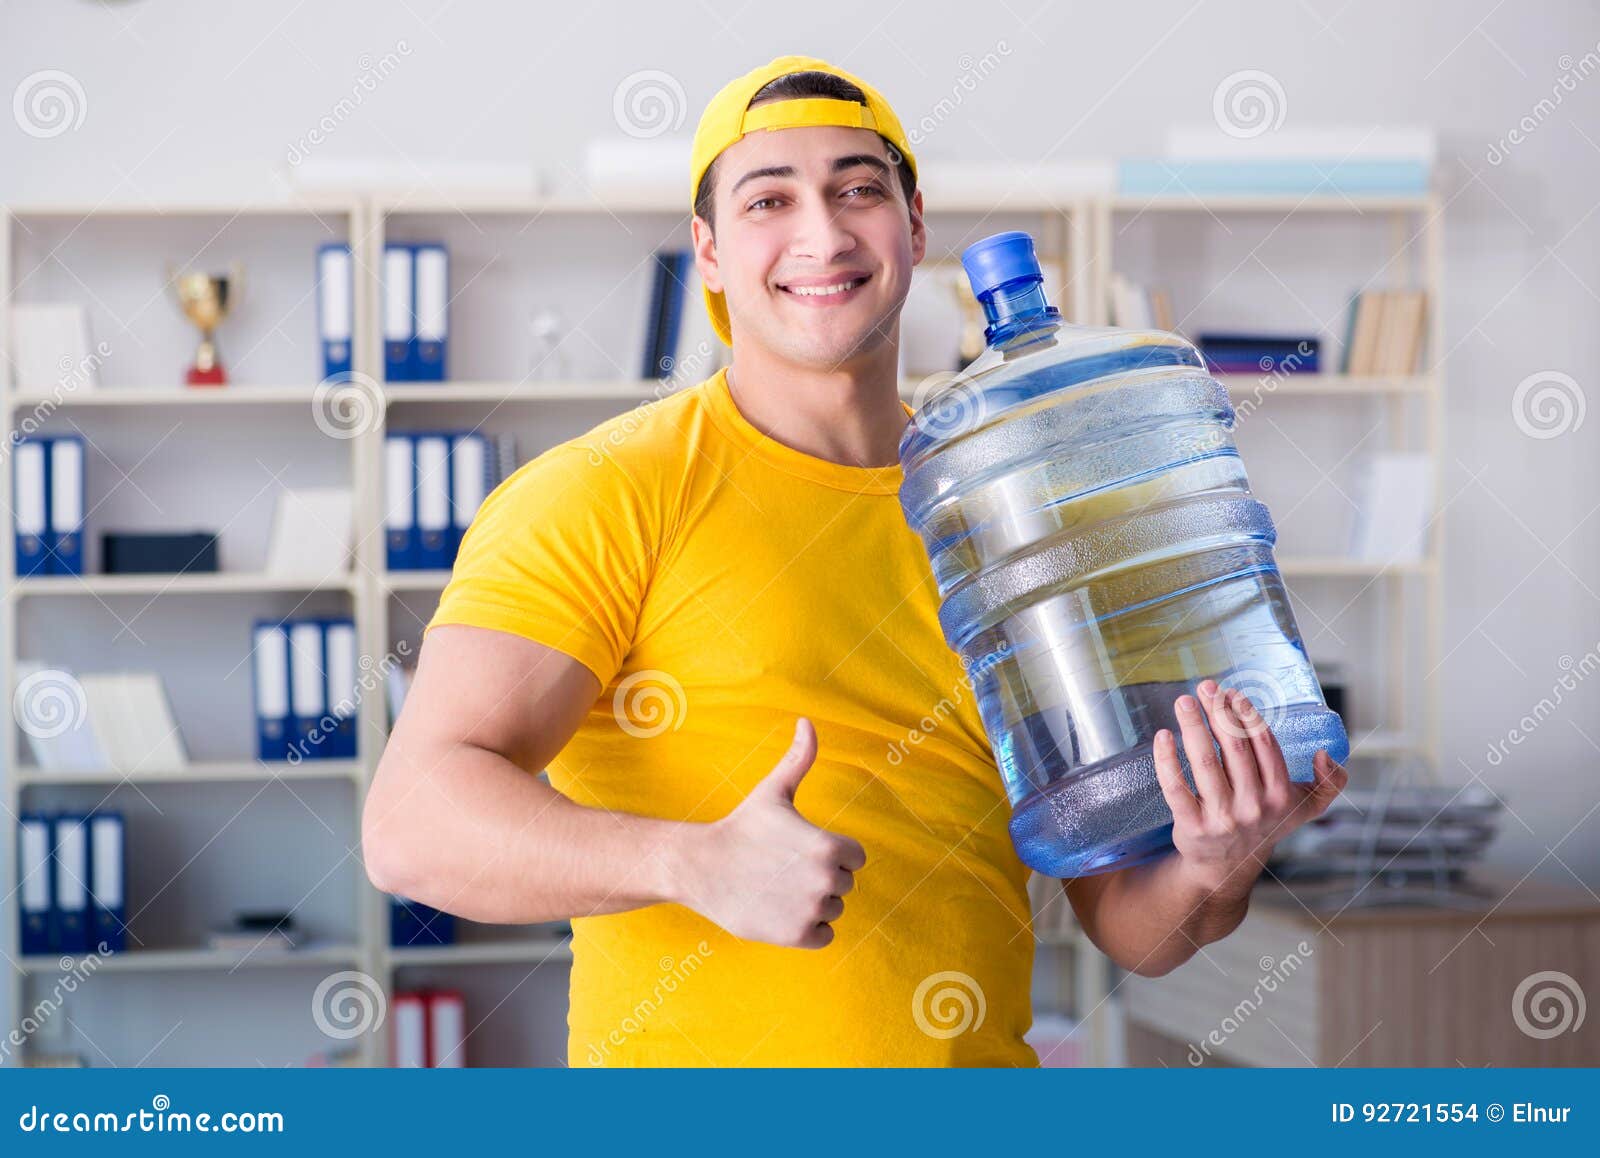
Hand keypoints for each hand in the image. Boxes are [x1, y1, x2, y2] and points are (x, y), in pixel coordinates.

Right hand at [669, 718, 865, 948]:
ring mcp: (812, 910)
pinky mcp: (797, 936)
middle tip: (784, 869)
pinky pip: (824, 935)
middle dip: (820, 878)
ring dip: (813, 903)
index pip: (855, 857)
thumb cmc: (742, 827)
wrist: (702, 867)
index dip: (831, 852)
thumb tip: (807, 721)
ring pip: (833, 909)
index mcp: (829, 846)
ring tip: (780, 888)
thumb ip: (799, 759)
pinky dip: (807, 928)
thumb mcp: (773, 792)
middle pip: (844, 884)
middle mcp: (826, 880)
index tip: (800, 849)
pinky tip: (781, 910)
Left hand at [1152, 680, 1347, 898]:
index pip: (1264, 746)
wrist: (1227, 868)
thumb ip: (1330, 784)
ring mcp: (1222, 818)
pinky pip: (1176, 787)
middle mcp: (1253, 807)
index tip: (1233, 693)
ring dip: (1193, 727)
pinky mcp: (1192, 826)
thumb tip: (1325, 754)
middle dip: (1219, 713)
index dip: (1247, 716)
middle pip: (1234, 749)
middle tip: (1205, 688)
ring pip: (1204, 763)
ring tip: (1183, 702)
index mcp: (1280, 796)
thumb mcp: (1305, 809)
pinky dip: (1167, 760)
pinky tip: (1163, 736)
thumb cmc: (1264, 825)